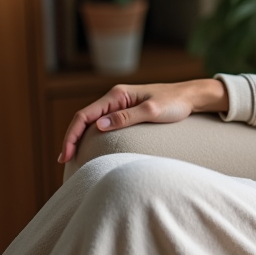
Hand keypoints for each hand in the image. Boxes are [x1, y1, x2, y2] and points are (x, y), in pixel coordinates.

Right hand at [58, 79, 228, 163]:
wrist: (191, 97)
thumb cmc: (175, 102)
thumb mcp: (152, 111)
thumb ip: (126, 117)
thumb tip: (98, 126)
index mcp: (117, 94)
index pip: (85, 115)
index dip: (71, 134)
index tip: (66, 154)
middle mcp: (115, 98)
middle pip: (84, 119)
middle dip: (71, 138)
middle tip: (64, 160)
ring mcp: (120, 104)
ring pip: (92, 121)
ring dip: (79, 138)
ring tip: (71, 156)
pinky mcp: (127, 111)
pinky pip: (103, 123)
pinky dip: (92, 135)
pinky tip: (89, 147)